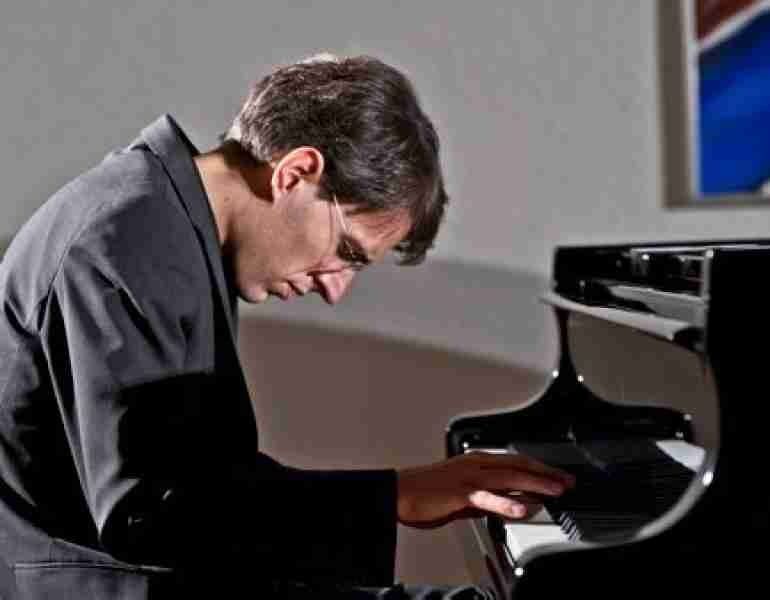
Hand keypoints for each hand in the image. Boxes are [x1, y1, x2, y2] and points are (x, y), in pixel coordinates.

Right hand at [396, 452, 575, 528]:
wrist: (398, 492)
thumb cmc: (425, 493)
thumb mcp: (463, 495)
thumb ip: (488, 498)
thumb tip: (513, 503)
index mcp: (475, 462)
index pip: (514, 461)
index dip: (538, 468)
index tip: (557, 475)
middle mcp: (475, 465)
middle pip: (518, 465)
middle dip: (545, 472)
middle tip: (567, 481)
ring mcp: (468, 477)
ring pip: (509, 477)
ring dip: (536, 483)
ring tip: (555, 490)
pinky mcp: (460, 492)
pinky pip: (488, 498)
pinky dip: (507, 503)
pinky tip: (524, 508)